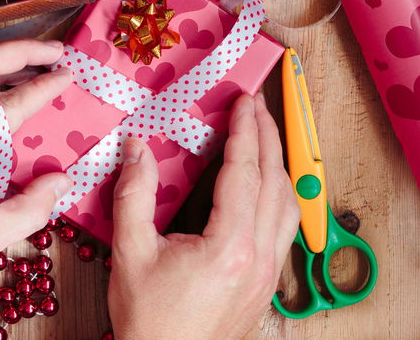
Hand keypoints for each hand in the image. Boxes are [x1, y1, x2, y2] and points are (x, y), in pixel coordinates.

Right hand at [108, 94, 298, 339]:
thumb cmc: (150, 322)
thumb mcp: (130, 253)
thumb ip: (133, 195)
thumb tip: (136, 149)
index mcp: (229, 247)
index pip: (244, 173)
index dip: (245, 131)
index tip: (244, 101)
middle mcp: (258, 258)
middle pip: (275, 182)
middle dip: (268, 137)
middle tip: (256, 106)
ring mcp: (267, 274)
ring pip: (289, 206)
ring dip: (278, 165)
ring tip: (264, 136)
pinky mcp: (266, 285)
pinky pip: (285, 228)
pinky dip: (280, 194)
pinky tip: (266, 186)